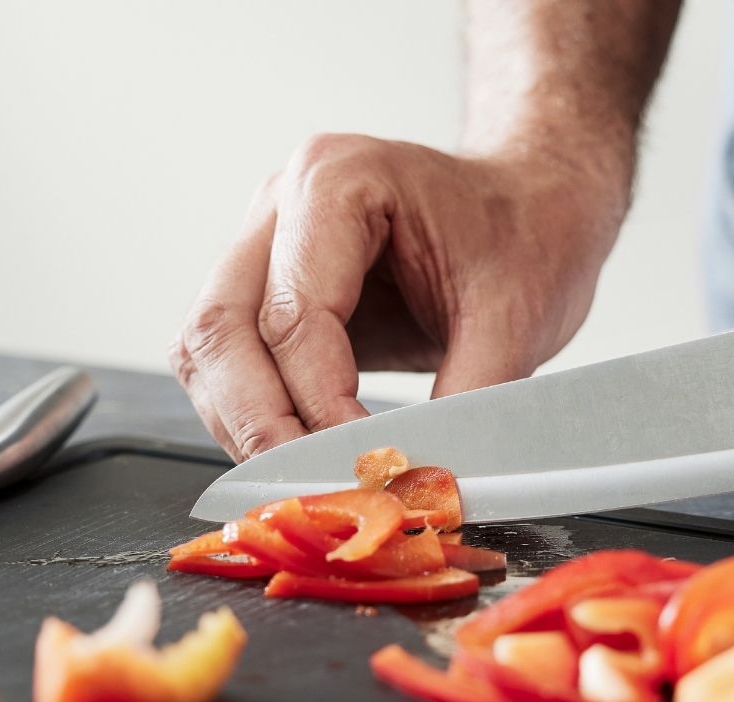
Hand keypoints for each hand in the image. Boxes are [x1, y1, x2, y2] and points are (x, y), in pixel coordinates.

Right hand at [171, 134, 627, 459]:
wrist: (529, 210)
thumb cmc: (525, 236)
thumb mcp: (515, 317)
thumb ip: (468, 401)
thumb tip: (423, 486)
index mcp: (337, 179)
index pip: (294, 315)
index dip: (320, 408)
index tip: (363, 469)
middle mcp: (280, 204)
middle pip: (219, 329)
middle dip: (259, 426)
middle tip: (313, 491)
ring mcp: (260, 244)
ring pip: (205, 353)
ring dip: (244, 427)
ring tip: (307, 482)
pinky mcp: (260, 290)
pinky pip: (225, 365)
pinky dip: (252, 418)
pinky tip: (300, 454)